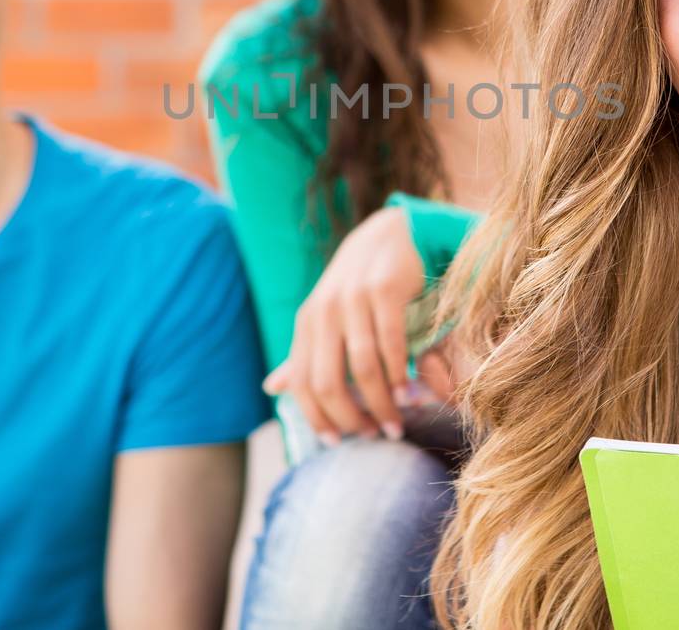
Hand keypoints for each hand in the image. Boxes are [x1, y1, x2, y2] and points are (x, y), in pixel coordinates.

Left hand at [264, 205, 426, 444]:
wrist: (388, 235)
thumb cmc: (355, 287)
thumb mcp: (324, 319)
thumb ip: (303, 356)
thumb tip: (270, 390)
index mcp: (306, 324)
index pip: (302, 383)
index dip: (317, 418)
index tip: (338, 442)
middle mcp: (323, 312)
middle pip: (328, 381)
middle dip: (351, 417)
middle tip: (374, 436)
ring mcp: (352, 299)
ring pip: (362, 367)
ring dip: (380, 402)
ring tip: (395, 422)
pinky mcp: (382, 290)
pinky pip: (389, 342)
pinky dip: (399, 373)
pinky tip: (408, 392)